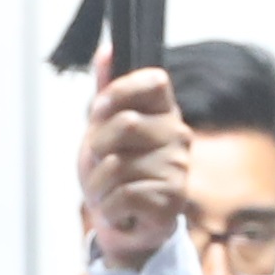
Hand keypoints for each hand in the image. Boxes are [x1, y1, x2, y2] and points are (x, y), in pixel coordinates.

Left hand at [79, 64, 190, 273]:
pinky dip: (107, 208)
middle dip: (97, 147)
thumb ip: (106, 91)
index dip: (120, 91)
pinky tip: (118, 211)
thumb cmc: (115, 172)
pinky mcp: (171, 202)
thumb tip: (107, 50)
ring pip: (116, 165)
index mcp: (165, 112)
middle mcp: (178, 136)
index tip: (100, 111)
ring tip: (108, 192)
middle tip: (100, 164)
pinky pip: (122, 196)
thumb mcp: (103, 128)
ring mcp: (178, 169)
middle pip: (125, 123)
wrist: (124, 225)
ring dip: (97, 185)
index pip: (154, 80)